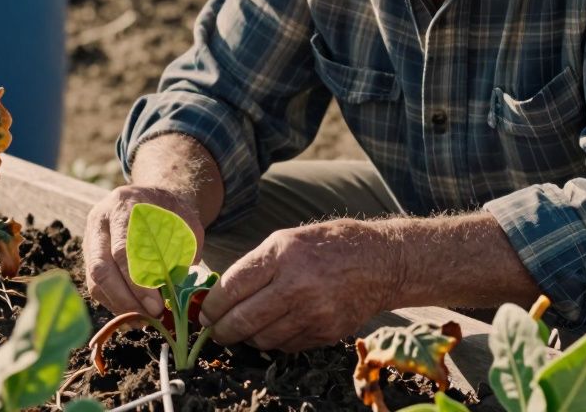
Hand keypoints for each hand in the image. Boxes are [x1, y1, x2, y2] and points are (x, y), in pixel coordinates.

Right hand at [84, 184, 206, 316]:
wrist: (154, 198)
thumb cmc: (173, 212)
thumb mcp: (187, 224)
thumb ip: (181, 253)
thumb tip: (172, 291)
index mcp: (123, 205)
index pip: (122, 250)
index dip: (138, 283)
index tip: (156, 305)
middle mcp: (100, 220)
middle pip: (101, 268)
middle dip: (126, 299)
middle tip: (150, 316)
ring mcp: (91, 237)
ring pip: (95, 280)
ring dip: (119, 305)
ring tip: (144, 319)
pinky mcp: (89, 255)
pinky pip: (95, 286)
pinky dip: (114, 303)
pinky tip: (134, 313)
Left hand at [198, 219, 399, 351]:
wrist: (380, 263)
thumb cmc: (329, 245)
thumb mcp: (288, 239)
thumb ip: (255, 266)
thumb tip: (221, 294)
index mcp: (282, 254)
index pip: (232, 287)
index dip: (212, 305)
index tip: (205, 312)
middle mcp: (296, 284)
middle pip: (242, 320)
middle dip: (221, 330)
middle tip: (216, 330)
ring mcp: (313, 312)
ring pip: (262, 339)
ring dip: (247, 337)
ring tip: (244, 329)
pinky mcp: (325, 333)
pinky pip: (286, 346)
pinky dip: (273, 341)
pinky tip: (274, 328)